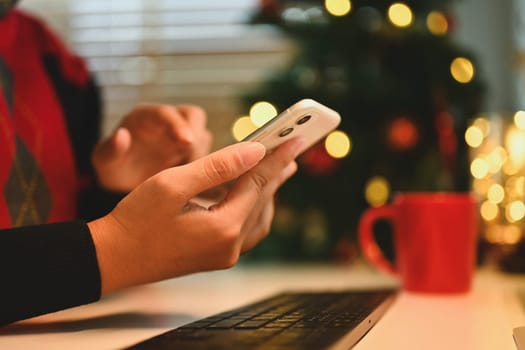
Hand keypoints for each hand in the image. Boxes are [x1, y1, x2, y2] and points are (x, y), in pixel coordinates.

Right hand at [88, 139, 301, 293]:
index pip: (258, 183)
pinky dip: (252, 208)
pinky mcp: (215, 258)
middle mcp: (230, 247)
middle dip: (276, 173)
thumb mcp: (173, 183)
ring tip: (276, 170)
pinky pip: (246, 230)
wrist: (112, 258)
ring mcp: (224, 256)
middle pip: (262, 201)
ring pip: (258, 218)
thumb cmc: (135, 219)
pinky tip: (250, 195)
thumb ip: (218, 166)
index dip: (277, 157)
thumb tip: (256, 151)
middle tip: (291, 151)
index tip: (296, 138)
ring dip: (266, 191)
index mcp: (223, 228)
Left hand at [92, 104, 211, 191]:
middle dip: (196, 138)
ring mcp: (183, 136)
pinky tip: (197, 185)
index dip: (178, 124)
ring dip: (202, 156)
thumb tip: (121, 135)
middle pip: (194, 116)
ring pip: (204, 137)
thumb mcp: (104, 163)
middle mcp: (168, 121)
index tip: (186, 141)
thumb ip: (110, 150)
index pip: (166, 113)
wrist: (124, 187)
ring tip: (189, 180)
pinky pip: (209, 154)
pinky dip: (207, 168)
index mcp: (146, 117)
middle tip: (191, 165)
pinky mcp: (194, 151)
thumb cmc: (113, 169)